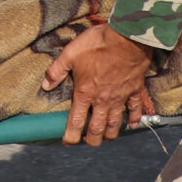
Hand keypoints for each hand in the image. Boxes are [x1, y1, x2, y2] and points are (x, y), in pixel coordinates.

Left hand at [45, 23, 151, 144]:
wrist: (127, 38)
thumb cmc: (98, 44)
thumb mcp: (70, 54)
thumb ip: (57, 71)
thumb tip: (45, 85)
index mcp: (85, 93)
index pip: (76, 121)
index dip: (71, 136)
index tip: (68, 143)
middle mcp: (102, 100)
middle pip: (97, 128)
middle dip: (93, 139)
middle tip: (90, 143)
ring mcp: (120, 97)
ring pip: (116, 123)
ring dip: (111, 133)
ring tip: (107, 138)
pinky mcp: (135, 90)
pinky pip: (135, 109)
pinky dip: (134, 119)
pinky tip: (132, 125)